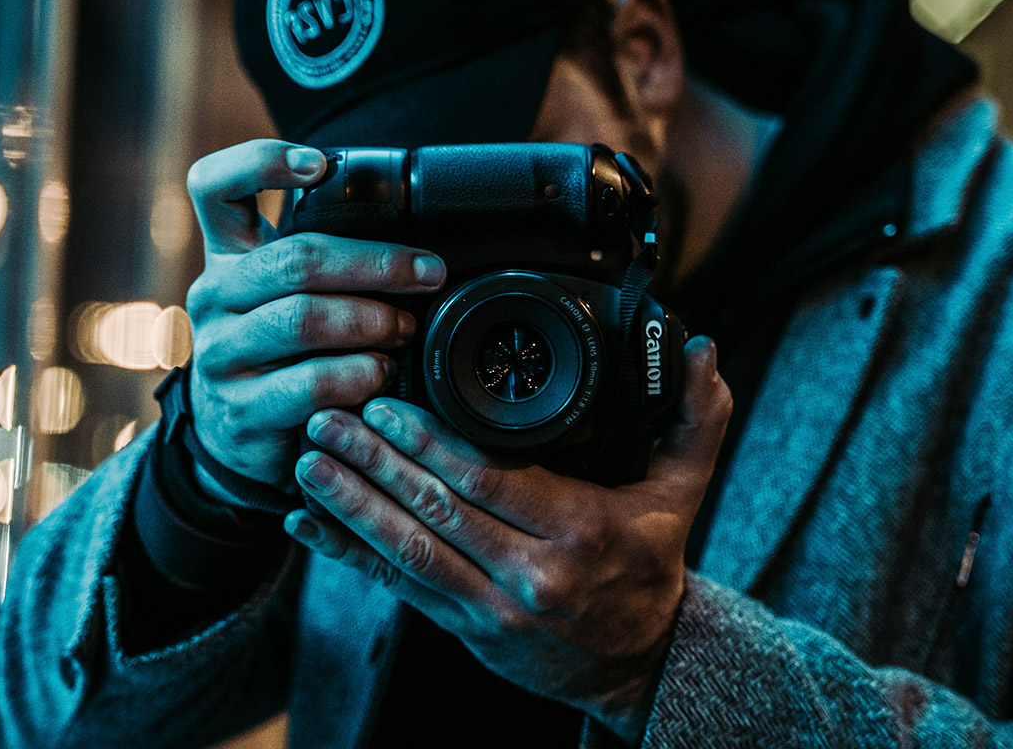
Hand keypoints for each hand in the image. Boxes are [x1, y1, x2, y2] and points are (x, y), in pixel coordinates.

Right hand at [183, 139, 447, 495]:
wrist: (241, 435)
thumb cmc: (285, 349)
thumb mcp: (290, 295)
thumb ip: (327, 262)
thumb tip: (414, 242)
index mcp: (227, 255)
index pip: (214, 186)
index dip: (261, 161)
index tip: (320, 165)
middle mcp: (213, 297)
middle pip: (292, 259)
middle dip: (376, 263)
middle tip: (427, 273)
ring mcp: (220, 354)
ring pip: (301, 319)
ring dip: (372, 321)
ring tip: (406, 330)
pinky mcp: (240, 409)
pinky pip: (309, 383)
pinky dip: (359, 375)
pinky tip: (380, 374)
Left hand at [284, 337, 731, 742]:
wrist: (637, 664)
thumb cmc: (651, 565)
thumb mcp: (684, 491)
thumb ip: (697, 417)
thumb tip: (704, 348)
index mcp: (582, 531)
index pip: (492, 479)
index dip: (432, 442)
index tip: (388, 403)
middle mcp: (533, 575)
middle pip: (440, 510)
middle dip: (376, 462)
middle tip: (329, 416)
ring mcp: (494, 609)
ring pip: (410, 551)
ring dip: (352, 504)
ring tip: (308, 460)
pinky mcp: (465, 629)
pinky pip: (399, 587)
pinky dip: (348, 554)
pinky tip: (308, 524)